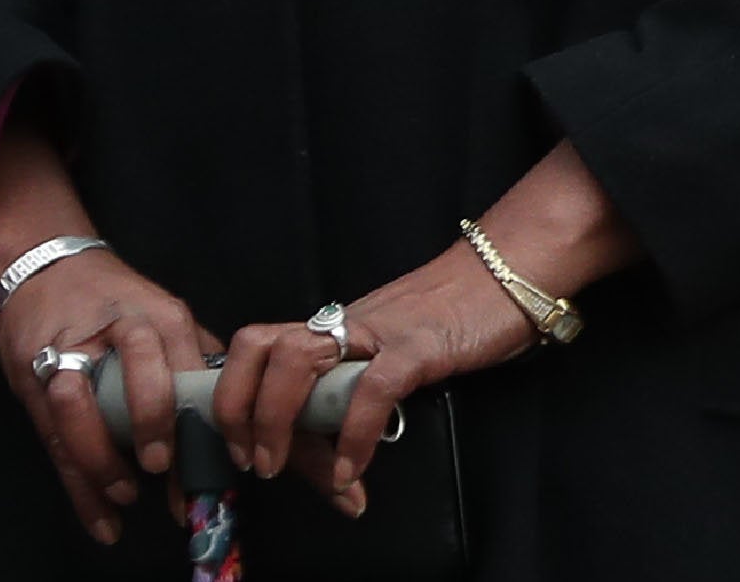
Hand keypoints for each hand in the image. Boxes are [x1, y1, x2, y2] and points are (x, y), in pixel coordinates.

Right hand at [0, 244, 214, 546]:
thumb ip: (192, 354)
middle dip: (156, 426)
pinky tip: (101, 514)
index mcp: (165, 317)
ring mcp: (72, 351)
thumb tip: (237, 404)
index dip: (210, 419)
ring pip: (84, 405)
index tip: (227, 462)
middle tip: (165, 468)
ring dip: (105, 457)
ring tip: (127, 493)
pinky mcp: (36, 375)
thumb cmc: (114, 300)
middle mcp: (122, 330)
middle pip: (143, 379)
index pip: (192, 371)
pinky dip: (79, 480)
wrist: (46, 268)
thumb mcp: (162, 314)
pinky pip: (55, 432)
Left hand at [218, 242, 534, 504]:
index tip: (236, 445)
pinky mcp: (417, 347)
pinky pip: (371, 390)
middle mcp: (341, 325)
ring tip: (280, 464)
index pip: (259, 351)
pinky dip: (352, 436)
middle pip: (260, 348)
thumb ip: (357, 396)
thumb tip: (337, 464)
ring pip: (297, 360)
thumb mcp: (389, 354)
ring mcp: (377, 333)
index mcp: (329, 327)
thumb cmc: (452, 315)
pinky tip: (351, 470)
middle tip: (250, 458)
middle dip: (238, 408)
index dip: (232, 396)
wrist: (508, 270)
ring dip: (276, 420)